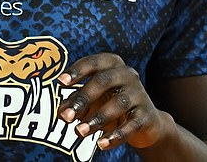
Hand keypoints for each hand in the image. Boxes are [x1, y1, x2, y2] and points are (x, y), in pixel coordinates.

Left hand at [57, 53, 172, 151]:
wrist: (146, 122)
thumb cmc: (111, 103)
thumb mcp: (92, 100)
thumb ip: (76, 102)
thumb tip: (61, 112)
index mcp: (111, 63)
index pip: (92, 63)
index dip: (76, 71)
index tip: (60, 82)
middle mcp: (127, 74)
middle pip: (103, 81)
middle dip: (83, 98)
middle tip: (66, 116)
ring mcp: (139, 93)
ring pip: (118, 103)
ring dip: (96, 118)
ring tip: (79, 132)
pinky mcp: (146, 115)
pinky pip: (131, 125)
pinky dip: (115, 135)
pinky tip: (101, 144)